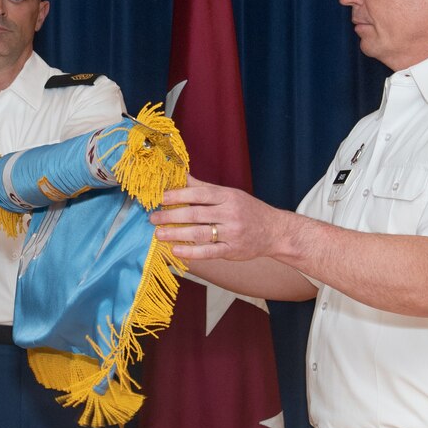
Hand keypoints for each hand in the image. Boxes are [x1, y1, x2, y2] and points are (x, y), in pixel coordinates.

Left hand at [151, 175, 287, 261]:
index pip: (198, 194)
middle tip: (153, 218)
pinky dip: (191, 252)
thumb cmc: (247, 210)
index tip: (160, 198)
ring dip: (176, 234)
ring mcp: (232, 232)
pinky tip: (176, 250)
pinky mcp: (232, 250)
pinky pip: (209, 252)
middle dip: (171, 216)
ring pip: (200, 233)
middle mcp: (230, 213)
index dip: (177, 196)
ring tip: (159, 234)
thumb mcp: (229, 194)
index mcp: (227, 196)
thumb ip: (204, 188)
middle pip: (195, 214)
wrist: (274, 231)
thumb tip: (180, 176)